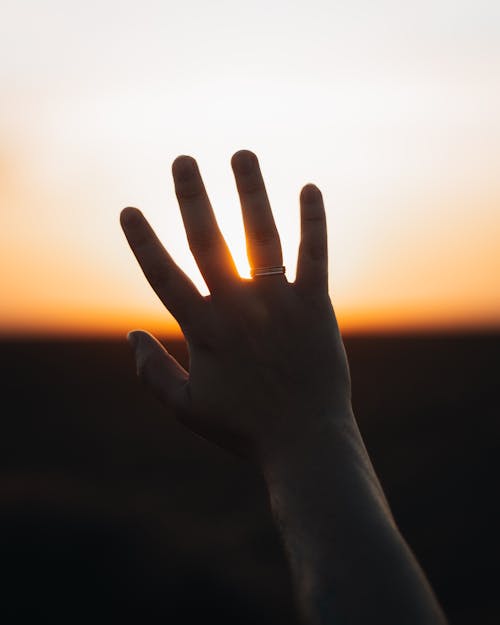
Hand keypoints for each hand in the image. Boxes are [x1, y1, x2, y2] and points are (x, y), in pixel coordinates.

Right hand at [120, 150, 351, 464]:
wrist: (305, 442)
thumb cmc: (244, 428)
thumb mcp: (187, 408)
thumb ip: (152, 372)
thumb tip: (128, 335)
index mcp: (203, 331)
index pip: (163, 276)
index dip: (143, 242)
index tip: (128, 209)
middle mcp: (238, 309)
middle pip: (208, 242)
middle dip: (192, 197)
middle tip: (182, 160)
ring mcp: (278, 304)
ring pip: (260, 236)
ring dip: (250, 192)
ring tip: (242, 154)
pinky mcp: (315, 306)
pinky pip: (314, 256)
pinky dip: (313, 222)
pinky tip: (310, 189)